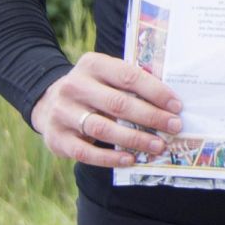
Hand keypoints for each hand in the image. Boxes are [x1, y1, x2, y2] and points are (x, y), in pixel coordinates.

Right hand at [29, 52, 183, 167]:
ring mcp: (62, 113)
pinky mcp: (56, 138)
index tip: (176, 106)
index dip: (155, 91)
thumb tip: (172, 102)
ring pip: (103, 128)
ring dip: (135, 140)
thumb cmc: (93, 89)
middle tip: (174, 127)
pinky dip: (110, 158)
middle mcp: (74, 86)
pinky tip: (130, 159)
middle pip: (118, 104)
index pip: (128, 76)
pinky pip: (85, 152)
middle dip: (151, 117)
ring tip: (158, 146)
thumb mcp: (107, 76)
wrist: (47, 102)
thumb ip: (132, 83)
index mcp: (92, 65)